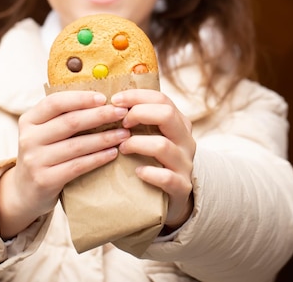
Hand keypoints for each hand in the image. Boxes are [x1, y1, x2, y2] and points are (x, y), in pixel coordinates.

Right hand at [0, 91, 129, 238]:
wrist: (24, 193)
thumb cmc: (43, 156)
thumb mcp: (44, 133)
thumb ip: (63, 117)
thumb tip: (101, 100)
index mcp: (29, 120)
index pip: (55, 102)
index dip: (80, 98)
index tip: (104, 98)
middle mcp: (28, 138)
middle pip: (69, 122)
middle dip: (100, 116)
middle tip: (122, 113)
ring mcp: (35, 160)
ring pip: (76, 145)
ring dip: (104, 138)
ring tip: (124, 134)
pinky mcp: (45, 180)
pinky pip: (77, 166)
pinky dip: (98, 158)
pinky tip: (113, 153)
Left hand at [111, 89, 195, 229]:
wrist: (173, 197)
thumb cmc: (154, 160)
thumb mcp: (152, 136)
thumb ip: (139, 120)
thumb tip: (107, 102)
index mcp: (178, 123)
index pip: (161, 99)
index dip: (136, 96)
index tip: (115, 101)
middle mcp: (185, 140)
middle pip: (167, 115)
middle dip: (139, 114)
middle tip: (121, 123)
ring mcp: (185, 164)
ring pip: (163, 145)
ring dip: (137, 144)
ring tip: (122, 148)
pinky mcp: (182, 187)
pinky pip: (167, 177)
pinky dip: (149, 173)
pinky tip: (137, 171)